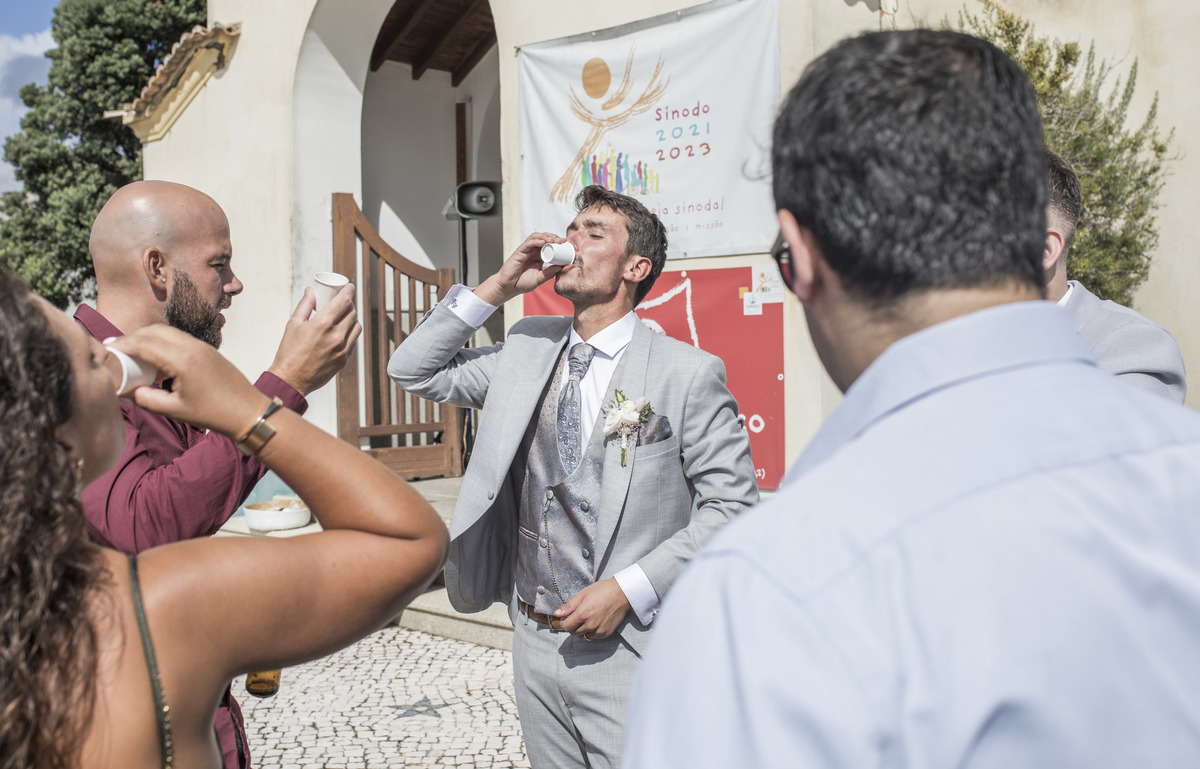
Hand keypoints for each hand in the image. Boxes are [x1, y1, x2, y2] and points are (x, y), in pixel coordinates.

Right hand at [112, 325, 266, 438]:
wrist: (249, 411)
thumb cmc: (213, 414)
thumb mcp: (174, 410)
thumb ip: (145, 399)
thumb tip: (124, 390)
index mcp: (182, 360)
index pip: (143, 343)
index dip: (122, 345)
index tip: (107, 351)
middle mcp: (192, 347)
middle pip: (153, 331)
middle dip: (132, 338)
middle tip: (117, 352)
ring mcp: (202, 346)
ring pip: (167, 332)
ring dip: (147, 338)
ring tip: (133, 355)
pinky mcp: (208, 350)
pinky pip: (179, 338)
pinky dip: (162, 343)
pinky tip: (155, 359)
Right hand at [267, 285, 361, 395]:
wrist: (291, 379)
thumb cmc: (289, 352)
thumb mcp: (294, 324)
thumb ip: (305, 305)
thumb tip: (311, 291)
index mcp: (323, 324)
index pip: (344, 301)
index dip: (349, 291)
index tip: (349, 286)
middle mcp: (336, 336)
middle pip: (352, 312)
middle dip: (349, 304)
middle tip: (342, 301)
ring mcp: (342, 349)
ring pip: (357, 327)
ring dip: (352, 319)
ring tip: (343, 317)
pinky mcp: (344, 360)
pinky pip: (353, 342)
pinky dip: (350, 334)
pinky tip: (341, 332)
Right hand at [473, 232, 566, 305]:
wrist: (509, 287)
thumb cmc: (522, 283)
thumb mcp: (540, 279)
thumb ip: (550, 273)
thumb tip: (562, 267)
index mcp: (539, 257)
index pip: (549, 246)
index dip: (557, 243)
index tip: (566, 245)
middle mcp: (533, 252)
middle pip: (544, 239)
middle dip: (553, 237)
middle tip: (561, 240)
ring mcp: (526, 251)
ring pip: (536, 238)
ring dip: (545, 236)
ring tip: (553, 239)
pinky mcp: (519, 251)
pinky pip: (528, 243)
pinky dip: (536, 240)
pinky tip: (543, 242)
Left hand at [554, 578, 630, 640]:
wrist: (621, 593)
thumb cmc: (602, 591)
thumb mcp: (583, 594)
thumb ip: (569, 606)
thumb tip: (557, 614)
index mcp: (582, 614)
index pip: (566, 627)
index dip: (563, 623)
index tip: (565, 619)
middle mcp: (590, 624)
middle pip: (573, 632)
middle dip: (572, 626)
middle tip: (576, 617)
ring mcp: (599, 630)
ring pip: (583, 636)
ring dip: (581, 630)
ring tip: (585, 620)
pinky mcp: (606, 633)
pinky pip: (593, 636)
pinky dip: (591, 632)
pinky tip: (594, 622)